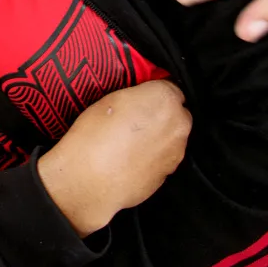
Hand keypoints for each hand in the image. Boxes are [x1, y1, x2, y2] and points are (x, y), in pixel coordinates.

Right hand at [36, 80, 190, 236]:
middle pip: (176, 113)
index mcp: (165, 99)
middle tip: (134, 118)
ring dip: (157, 136)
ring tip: (128, 141)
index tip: (141, 96)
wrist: (90, 179)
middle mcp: (178, 125)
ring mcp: (176, 152)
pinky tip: (129, 158)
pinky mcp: (168, 174)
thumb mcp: (111, 98)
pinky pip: (162, 158)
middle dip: (160, 114)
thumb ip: (138, 95)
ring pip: (170, 137)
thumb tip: (144, 99)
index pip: (169, 87)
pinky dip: (151, 156)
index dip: (153, 92)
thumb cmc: (95, 137)